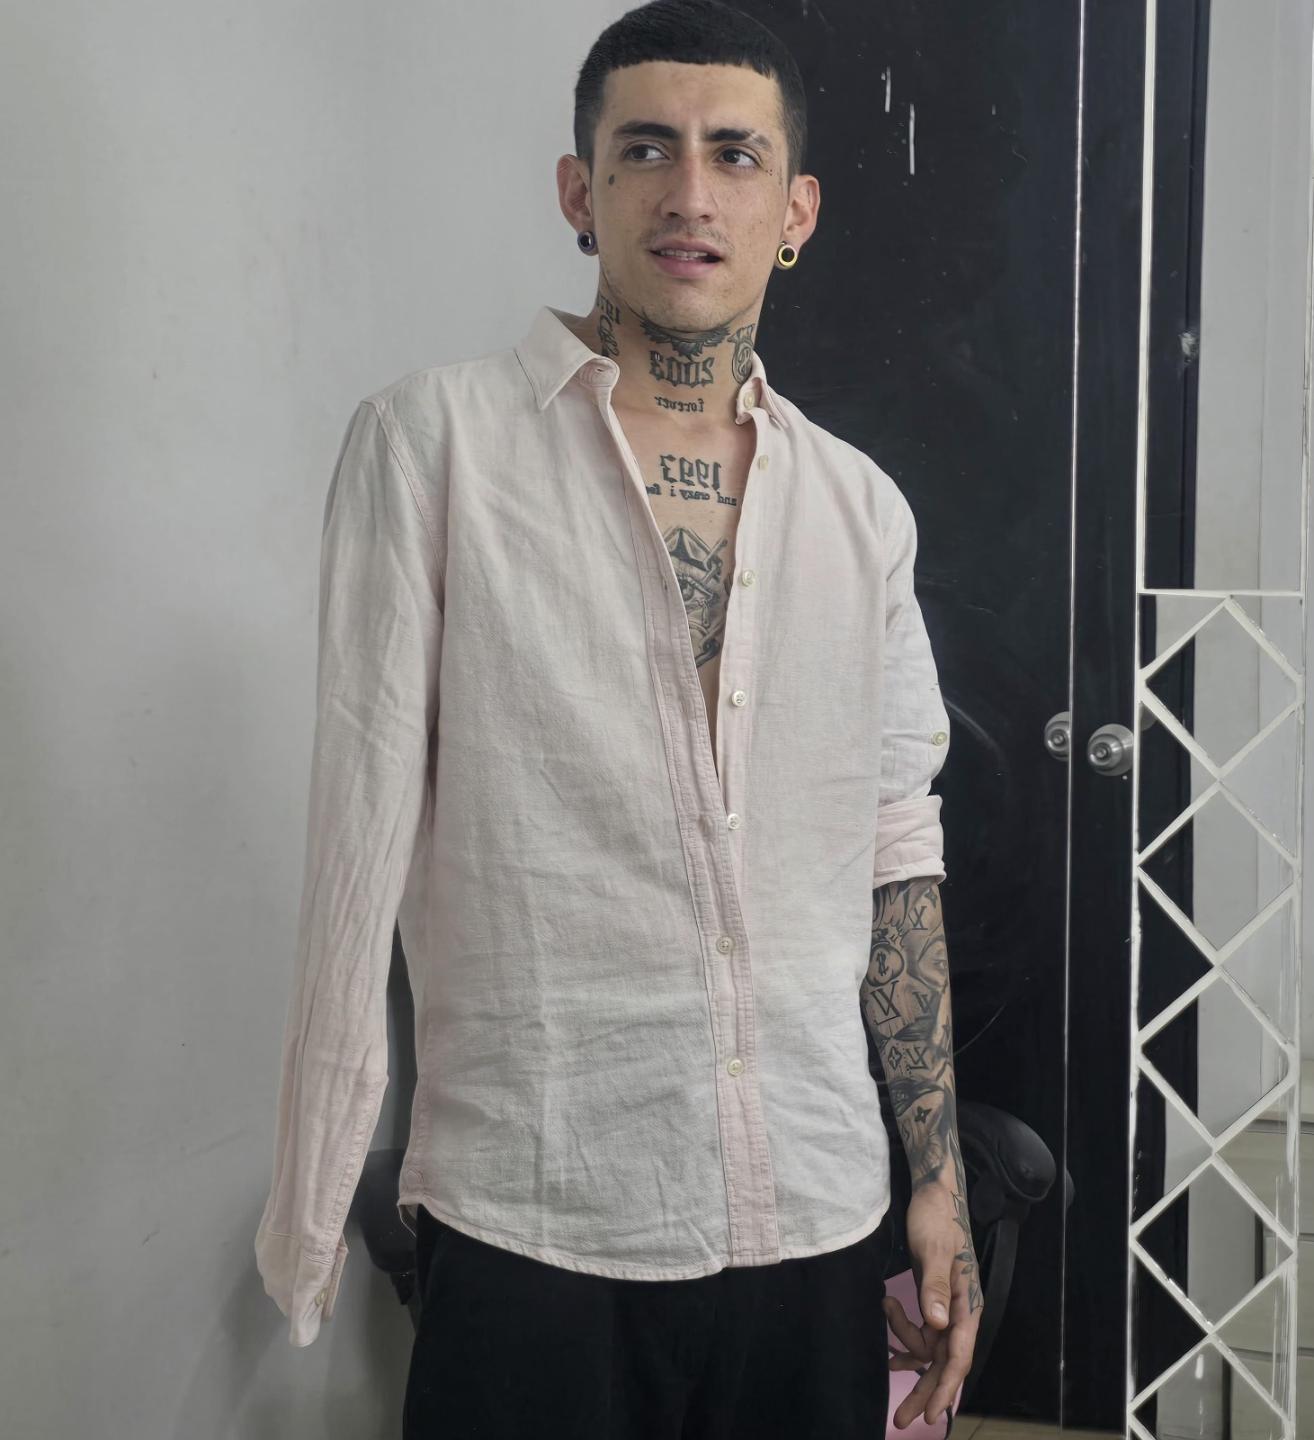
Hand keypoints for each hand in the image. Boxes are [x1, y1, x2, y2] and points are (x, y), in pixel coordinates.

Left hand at [884, 1180, 982, 1428]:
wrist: (934, 1195)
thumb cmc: (936, 1219)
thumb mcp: (933, 1251)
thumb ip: (936, 1287)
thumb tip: (936, 1323)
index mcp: (967, 1305)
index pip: (958, 1356)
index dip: (946, 1387)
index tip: (934, 1414)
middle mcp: (960, 1312)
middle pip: (944, 1364)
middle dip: (924, 1392)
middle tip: (902, 1420)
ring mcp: (946, 1309)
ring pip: (929, 1350)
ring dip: (907, 1352)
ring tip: (887, 1353)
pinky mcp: (933, 1300)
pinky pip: (922, 1335)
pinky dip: (905, 1342)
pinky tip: (891, 1354)